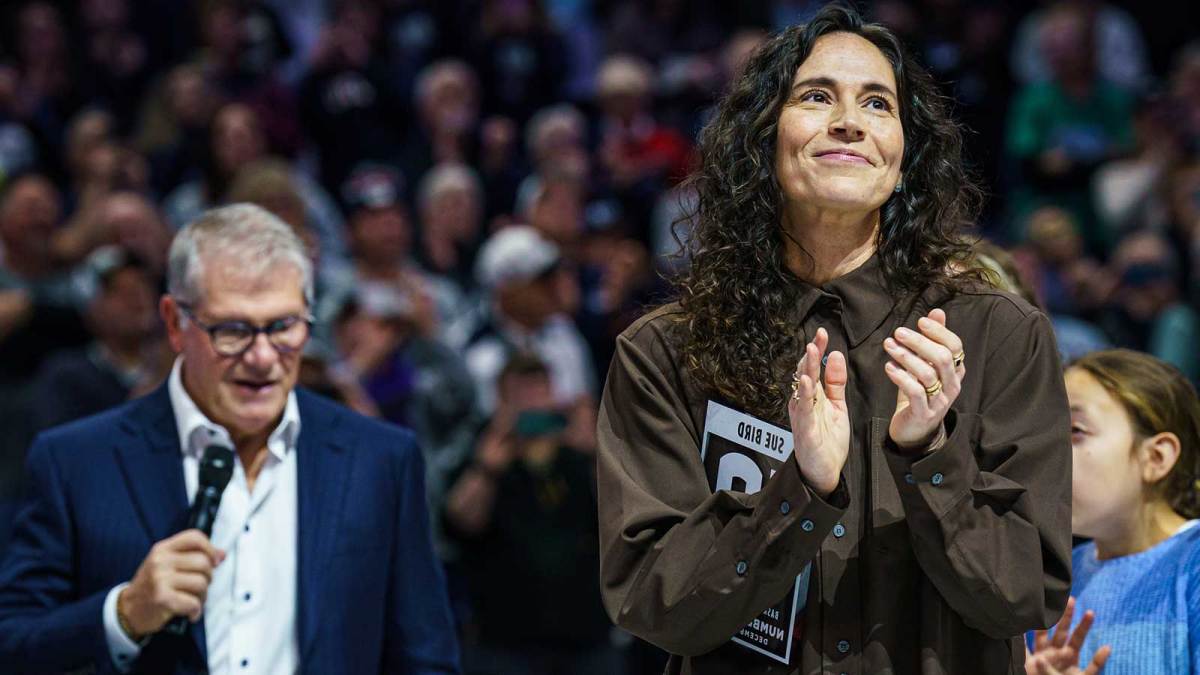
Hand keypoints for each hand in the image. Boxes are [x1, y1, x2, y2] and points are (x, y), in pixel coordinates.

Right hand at [117, 530, 224, 639]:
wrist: (128, 609)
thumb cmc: (152, 586)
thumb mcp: (167, 565)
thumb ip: (192, 556)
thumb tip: (221, 554)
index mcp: (163, 549)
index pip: (194, 538)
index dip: (210, 549)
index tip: (214, 561)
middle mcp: (160, 561)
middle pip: (203, 563)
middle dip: (208, 578)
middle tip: (199, 588)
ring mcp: (160, 579)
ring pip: (201, 583)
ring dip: (202, 596)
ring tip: (193, 600)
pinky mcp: (162, 598)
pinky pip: (194, 603)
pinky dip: (196, 611)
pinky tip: (189, 613)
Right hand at [787, 327, 849, 497]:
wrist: (823, 472)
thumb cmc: (827, 440)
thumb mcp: (837, 407)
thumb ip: (836, 383)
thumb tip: (836, 356)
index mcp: (813, 396)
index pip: (814, 367)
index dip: (818, 350)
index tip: (823, 334)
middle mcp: (804, 402)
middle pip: (806, 373)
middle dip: (812, 354)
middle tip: (817, 337)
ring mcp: (802, 415)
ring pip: (803, 387)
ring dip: (807, 368)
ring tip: (812, 351)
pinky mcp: (805, 429)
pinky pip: (803, 409)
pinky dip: (804, 394)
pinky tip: (807, 381)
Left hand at [883, 308, 963, 452]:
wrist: (914, 429)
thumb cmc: (920, 392)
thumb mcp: (927, 365)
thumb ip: (934, 339)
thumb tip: (937, 311)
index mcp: (956, 372)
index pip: (955, 347)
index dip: (939, 332)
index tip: (920, 321)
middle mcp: (952, 386)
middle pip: (942, 358)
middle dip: (919, 342)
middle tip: (898, 332)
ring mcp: (939, 401)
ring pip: (927, 374)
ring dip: (905, 357)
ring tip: (889, 346)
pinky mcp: (923, 413)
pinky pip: (915, 392)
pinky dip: (901, 377)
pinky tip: (888, 367)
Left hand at [1026, 596, 1111, 674]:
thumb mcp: (1026, 667)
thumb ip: (1026, 655)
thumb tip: (1022, 641)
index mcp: (1041, 652)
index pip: (1042, 632)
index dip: (1045, 619)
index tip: (1048, 603)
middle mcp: (1056, 656)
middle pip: (1061, 633)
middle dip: (1066, 616)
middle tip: (1070, 599)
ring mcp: (1069, 666)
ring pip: (1078, 644)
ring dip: (1084, 629)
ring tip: (1090, 613)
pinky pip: (1093, 668)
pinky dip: (1099, 659)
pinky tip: (1106, 648)